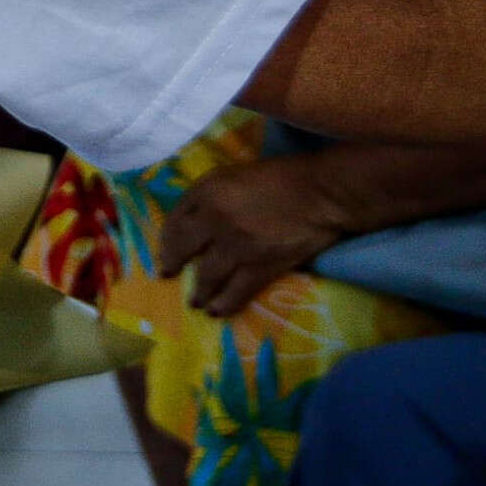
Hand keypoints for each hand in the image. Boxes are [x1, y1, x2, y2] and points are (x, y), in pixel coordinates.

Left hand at [156, 156, 345, 316]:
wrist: (320, 193)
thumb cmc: (282, 177)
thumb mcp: (235, 173)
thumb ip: (212, 194)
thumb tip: (196, 218)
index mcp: (208, 192)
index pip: (175, 219)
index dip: (167, 239)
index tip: (165, 249)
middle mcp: (215, 219)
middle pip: (183, 248)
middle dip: (173, 264)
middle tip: (168, 275)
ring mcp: (236, 246)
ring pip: (207, 275)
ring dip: (199, 292)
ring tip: (196, 303)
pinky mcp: (260, 267)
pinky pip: (236, 292)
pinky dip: (225, 304)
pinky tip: (217, 312)